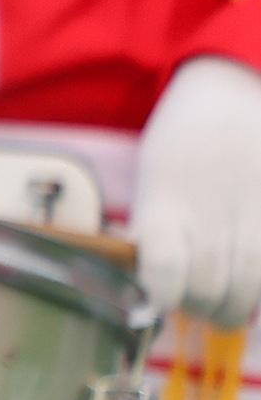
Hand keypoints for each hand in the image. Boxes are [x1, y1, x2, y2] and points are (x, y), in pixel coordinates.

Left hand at [143, 56, 260, 325]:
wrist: (229, 88)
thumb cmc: (183, 143)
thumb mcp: (153, 178)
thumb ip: (154, 230)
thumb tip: (150, 290)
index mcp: (167, 200)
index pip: (164, 270)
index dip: (162, 299)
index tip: (159, 304)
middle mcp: (213, 208)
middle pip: (210, 288)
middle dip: (202, 310)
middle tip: (200, 308)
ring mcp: (255, 207)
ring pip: (251, 286)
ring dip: (237, 307)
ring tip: (228, 307)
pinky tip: (254, 283)